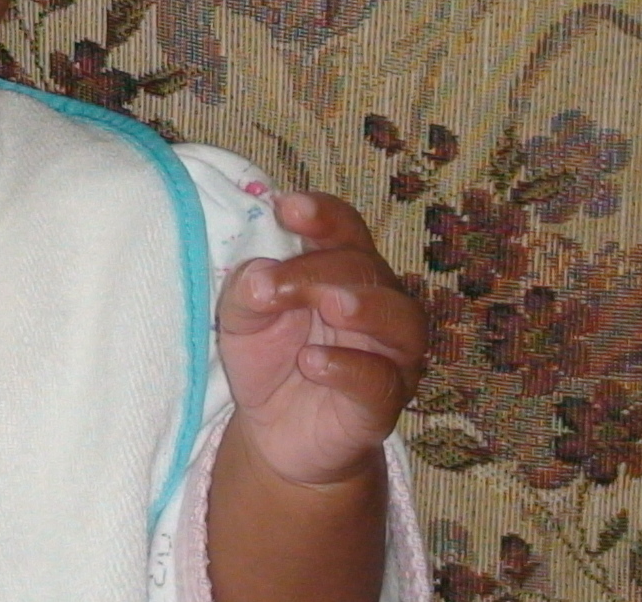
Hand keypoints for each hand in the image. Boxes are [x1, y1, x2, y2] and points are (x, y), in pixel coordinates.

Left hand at [216, 192, 426, 487]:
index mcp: (341, 273)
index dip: (323, 215)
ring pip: (399, 318)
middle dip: (320, 268)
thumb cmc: (271, 360)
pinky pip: (380, 380)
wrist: (277, 435)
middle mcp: (377, 305)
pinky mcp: (382, 403)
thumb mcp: (242, 320)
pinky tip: (312, 363)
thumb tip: (260, 275)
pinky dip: (349, 367)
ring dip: (363, 305)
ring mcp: (388, 354)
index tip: (286, 207)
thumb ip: (247, 291)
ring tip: (329, 306)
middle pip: (366, 268)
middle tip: (277, 284)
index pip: (345, 231)